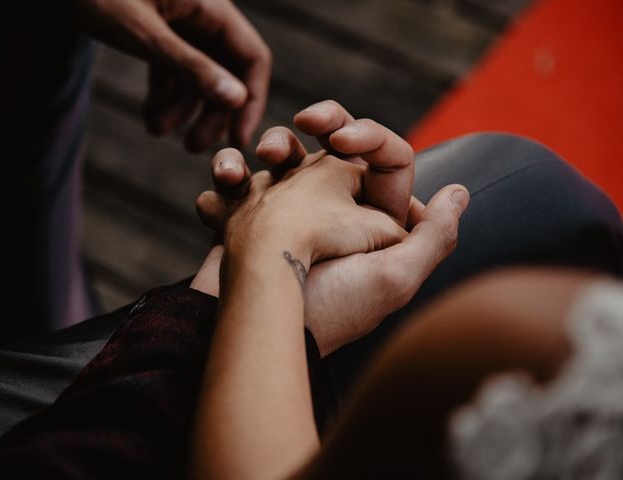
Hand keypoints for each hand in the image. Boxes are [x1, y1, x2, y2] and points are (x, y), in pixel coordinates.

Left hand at [78, 0, 270, 150]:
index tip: (238, 140)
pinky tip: (149, 115)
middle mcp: (201, 12)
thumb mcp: (142, 32)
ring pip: (197, 72)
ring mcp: (178, 19)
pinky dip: (163, 92)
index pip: (252, 57)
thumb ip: (190, 67)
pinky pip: (172, 66)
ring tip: (154, 129)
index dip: (251, 100)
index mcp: (210, 5)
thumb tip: (237, 101)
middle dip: (210, 111)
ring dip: (180, 106)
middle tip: (192, 148)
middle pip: (226, 70)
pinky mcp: (157, 27)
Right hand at [193, 101, 468, 354]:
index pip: (388, 162)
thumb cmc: (326, 306)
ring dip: (271, 146)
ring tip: (252, 160)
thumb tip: (460, 193)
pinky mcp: (250, 223)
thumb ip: (434, 237)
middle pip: (337, 150)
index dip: (370, 137)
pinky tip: (227, 182)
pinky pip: (245, 184)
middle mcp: (337, 217)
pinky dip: (229, 176)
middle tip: (306, 120)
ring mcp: (291, 218)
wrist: (253, 333)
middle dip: (322, 127)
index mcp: (374, 225)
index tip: (341, 139)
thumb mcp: (394, 278)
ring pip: (288, 159)